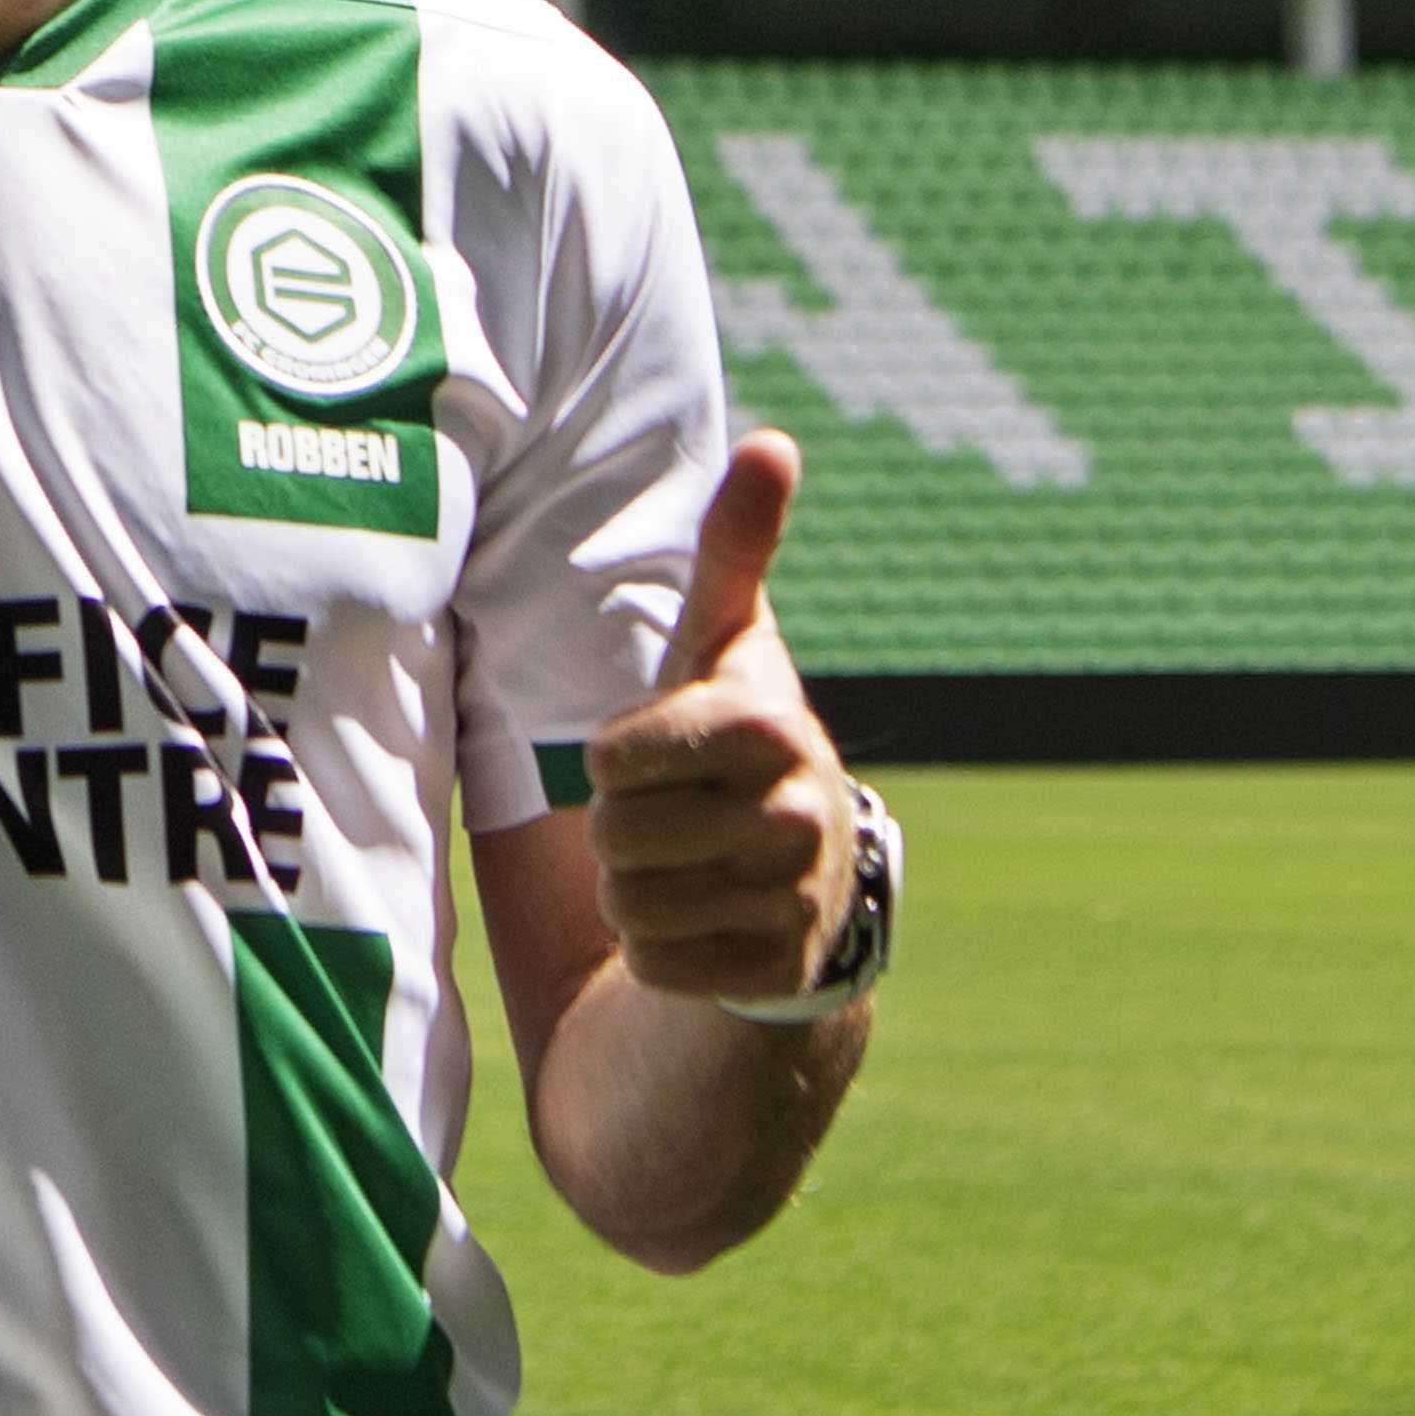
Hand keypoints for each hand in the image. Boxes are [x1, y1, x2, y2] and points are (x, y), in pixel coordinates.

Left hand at [584, 430, 861, 1013]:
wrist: (796, 877)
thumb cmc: (728, 741)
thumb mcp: (721, 647)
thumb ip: (736, 548)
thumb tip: (774, 440)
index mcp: (770, 725)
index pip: (614, 760)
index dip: (613, 761)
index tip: (654, 752)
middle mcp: (801, 816)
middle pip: (617, 837)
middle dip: (621, 831)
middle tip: (671, 815)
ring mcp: (798, 903)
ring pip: (632, 906)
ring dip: (634, 891)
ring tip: (686, 865)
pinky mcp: (782, 975)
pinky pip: (656, 968)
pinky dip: (657, 954)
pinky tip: (703, 922)